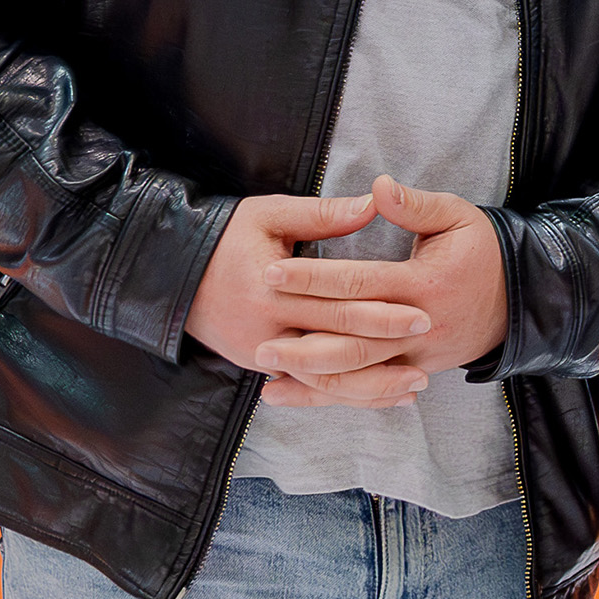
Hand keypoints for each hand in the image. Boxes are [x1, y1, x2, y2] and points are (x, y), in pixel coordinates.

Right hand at [184, 191, 425, 379]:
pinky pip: (309, 387)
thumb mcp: (269, 215)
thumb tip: (374, 202)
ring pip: (325, 381)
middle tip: (429, 349)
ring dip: (372, 387)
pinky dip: (345, 394)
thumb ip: (323, 214)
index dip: (381, 312)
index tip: (422, 312)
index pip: (337, 305)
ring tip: (416, 386)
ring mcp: (261, 354)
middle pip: (336, 347)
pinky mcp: (258, 366)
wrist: (168, 274)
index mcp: (271, 288)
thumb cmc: (225, 236)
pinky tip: (381, 396)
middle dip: (386, 351)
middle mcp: (266, 329)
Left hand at [252, 176, 509, 408]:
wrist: (522, 300)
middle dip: (304, 343)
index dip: (314, 279)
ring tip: (269, 371)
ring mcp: (418, 355)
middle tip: (260, 341)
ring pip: (359, 373)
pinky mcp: (415, 370)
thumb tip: (378, 188)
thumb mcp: (458, 217)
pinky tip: (292, 394)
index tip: (272, 272)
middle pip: (354, 341)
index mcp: (424, 283)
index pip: (360, 283)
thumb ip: (416, 205)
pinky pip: (368, 387)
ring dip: (312, 376)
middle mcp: (419, 325)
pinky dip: (330, 395)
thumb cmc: (483, 252)